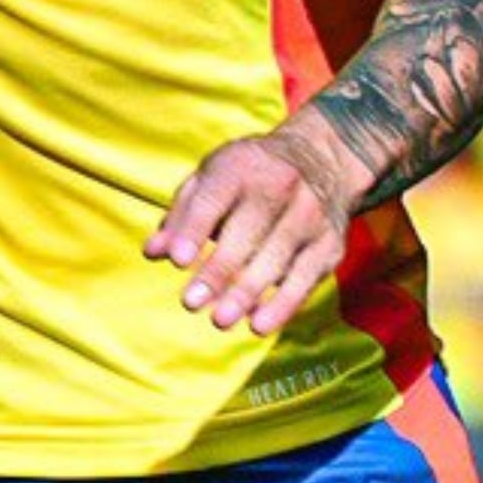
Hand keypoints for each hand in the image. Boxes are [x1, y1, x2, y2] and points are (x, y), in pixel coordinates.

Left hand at [144, 116, 365, 336]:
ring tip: (220, 320)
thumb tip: (153, 252)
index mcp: (240, 165)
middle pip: (246, 234)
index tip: (178, 261)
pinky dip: (283, 303)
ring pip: (276, 259)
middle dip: (218, 271)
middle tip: (190, 303)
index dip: (195, 230)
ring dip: (246, 293)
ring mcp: (310, 215)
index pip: (213, 200)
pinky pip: (306, 278)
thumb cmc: (248, 174)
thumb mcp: (210, 178)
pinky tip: (260, 324)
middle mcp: (280, 186)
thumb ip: (180, 215)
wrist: (321, 158)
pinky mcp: (329, 243)